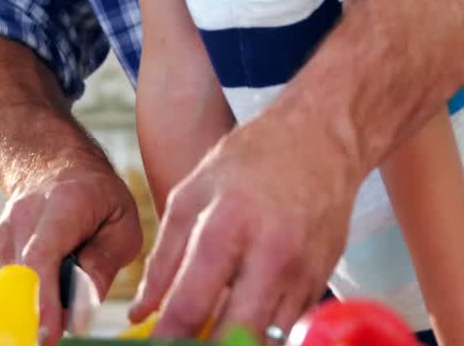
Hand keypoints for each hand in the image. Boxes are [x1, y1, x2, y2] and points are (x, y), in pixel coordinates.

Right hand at [0, 157, 141, 345]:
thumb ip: (104, 265)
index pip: (44, 256)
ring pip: (16, 286)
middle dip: (41, 312)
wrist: (55, 167)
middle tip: (60, 332)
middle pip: (24, 277)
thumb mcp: (122, 224)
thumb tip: (80, 312)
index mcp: (64, 204)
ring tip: (68, 277)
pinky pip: (12, 284)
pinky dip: (32, 289)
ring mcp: (5, 231)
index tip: (48, 335)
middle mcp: (25, 215)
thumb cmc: (97, 198)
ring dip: (42, 297)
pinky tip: (51, 272)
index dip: (44, 298)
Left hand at [130, 109, 364, 339]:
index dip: (167, 341)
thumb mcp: (191, 196)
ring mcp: (302, 274)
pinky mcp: (321, 284)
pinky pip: (288, 329)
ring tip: (208, 337)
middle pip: (233, 337)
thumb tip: (141, 312)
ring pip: (266, 342)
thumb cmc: (251, 160)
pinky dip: (261, 333)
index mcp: (227, 227)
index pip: (191, 306)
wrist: (321, 138)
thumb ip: (163, 258)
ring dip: (234, 344)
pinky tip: (241, 322)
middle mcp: (270, 256)